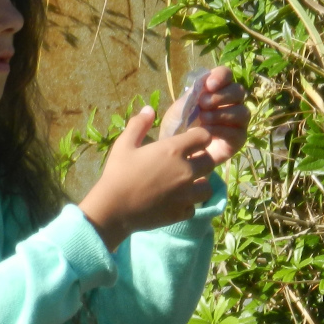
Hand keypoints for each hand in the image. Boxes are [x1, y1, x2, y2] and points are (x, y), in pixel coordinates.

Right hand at [79, 106, 218, 249]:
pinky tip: (175, 201)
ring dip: (200, 184)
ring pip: (208, 187)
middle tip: (188, 162)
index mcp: (173, 150)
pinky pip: (194, 207)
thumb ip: (138, 124)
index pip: (204, 137)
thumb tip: (149, 109)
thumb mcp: (124, 144)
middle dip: (202, 160)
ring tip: (186, 184)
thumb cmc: (118, 173)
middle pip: (210, 162)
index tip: (190, 141)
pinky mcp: (181, 213)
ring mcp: (186, 194)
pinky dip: (187, 204)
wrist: (113, 209)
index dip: (199, 137)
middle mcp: (186, 171)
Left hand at [162, 65, 249, 169]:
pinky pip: (238, 132)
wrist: (177, 153)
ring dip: (222, 113)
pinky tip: (208, 131)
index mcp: (216, 90)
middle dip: (221, 96)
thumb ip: (191, 95)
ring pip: (242, 111)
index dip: (221, 77)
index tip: (208, 84)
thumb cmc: (178, 127)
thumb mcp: (179, 109)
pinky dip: (223, 130)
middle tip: (203, 103)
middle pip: (238, 91)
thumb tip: (203, 84)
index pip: (226, 75)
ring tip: (204, 119)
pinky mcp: (238, 139)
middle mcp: (231, 103)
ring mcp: (237, 122)